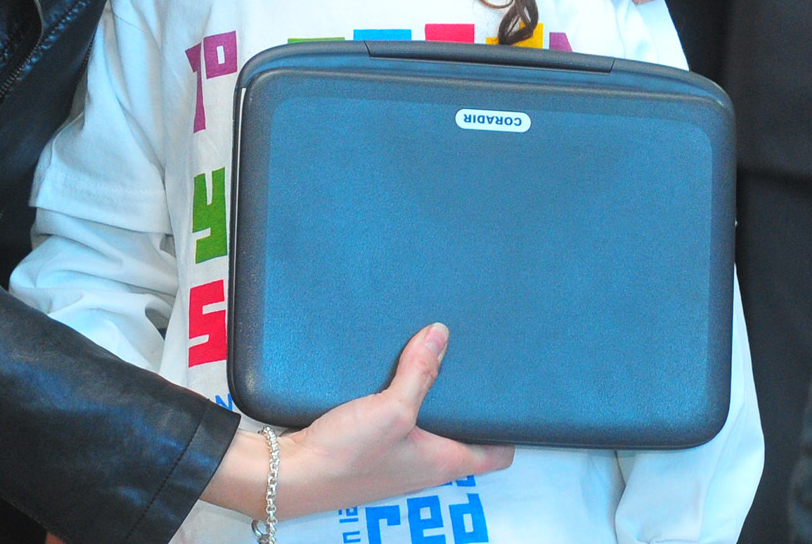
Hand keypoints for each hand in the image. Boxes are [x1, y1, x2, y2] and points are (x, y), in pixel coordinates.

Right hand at [202, 325, 510, 519]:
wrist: (291, 475)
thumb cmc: (345, 457)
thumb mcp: (390, 409)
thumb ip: (419, 372)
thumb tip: (442, 335)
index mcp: (443, 463)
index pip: (496, 454)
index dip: (512, 430)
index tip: (521, 400)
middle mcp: (426, 465)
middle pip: (464, 437)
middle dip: (472, 407)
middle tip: (478, 368)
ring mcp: (399, 460)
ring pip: (431, 428)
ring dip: (436, 402)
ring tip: (439, 363)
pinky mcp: (372, 450)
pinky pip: (401, 423)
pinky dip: (404, 402)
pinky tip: (394, 376)